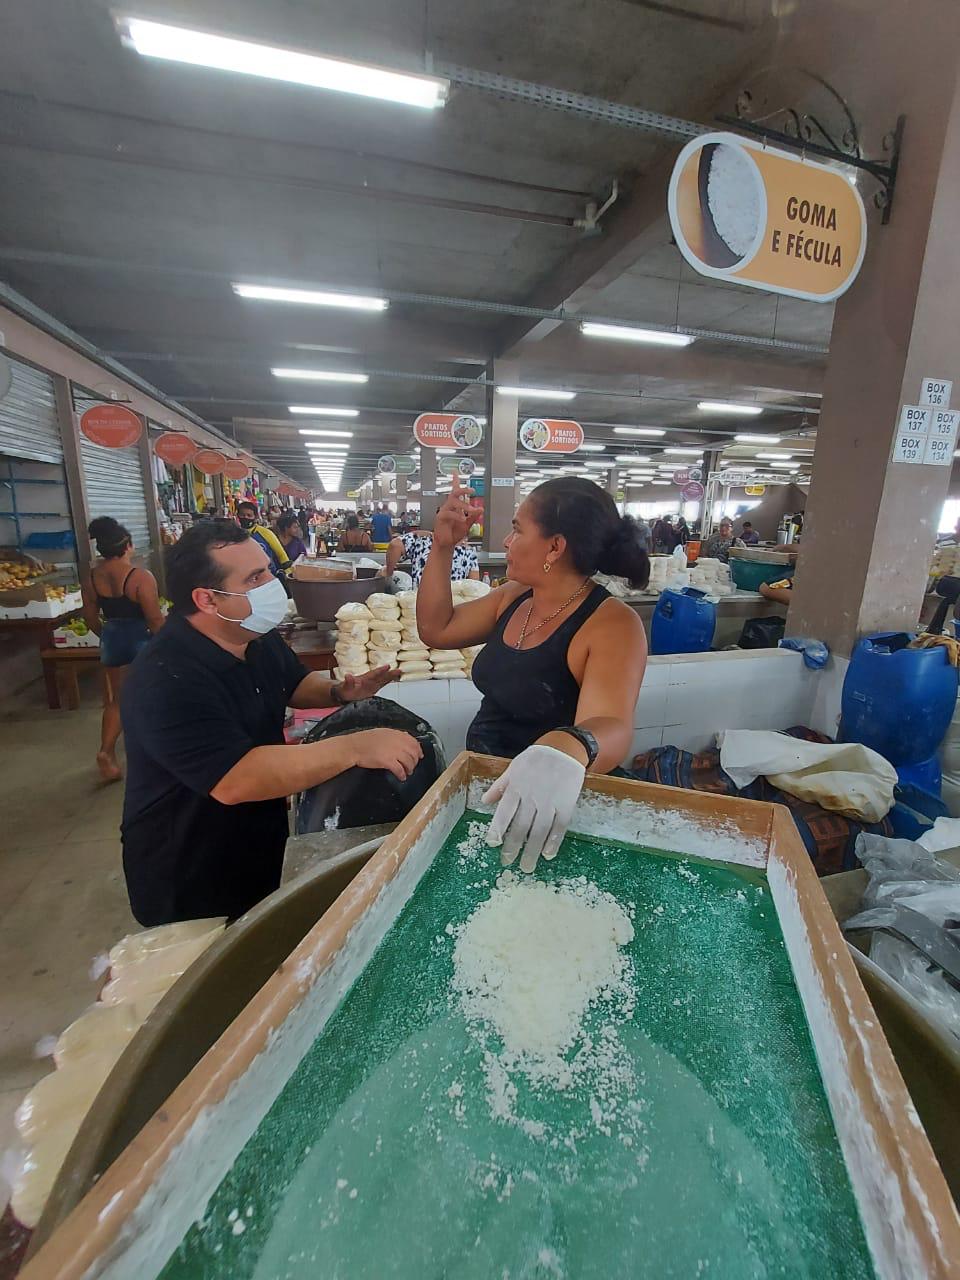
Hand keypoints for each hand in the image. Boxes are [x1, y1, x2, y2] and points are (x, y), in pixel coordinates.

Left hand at [337, 665, 399, 701]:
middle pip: (380, 676)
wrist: (343, 695)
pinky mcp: (372, 690)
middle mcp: (369, 681)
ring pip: (382, 680)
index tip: (387, 667)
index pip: (373, 674)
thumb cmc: (344, 690)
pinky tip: (393, 679)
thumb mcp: (344, 687)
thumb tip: (348, 676)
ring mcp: (371, 685)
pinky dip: (387, 681)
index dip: (380, 671)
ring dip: (390, 676)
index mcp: (363, 680)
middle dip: (389, 674)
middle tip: (398, 670)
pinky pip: (381, 685)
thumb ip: (348, 682)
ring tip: (399, 672)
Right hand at [351, 729, 422, 780]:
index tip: (419, 755)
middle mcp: (396, 742)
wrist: (354, 747)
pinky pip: (400, 770)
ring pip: (409, 762)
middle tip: (413, 765)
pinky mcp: (388, 761)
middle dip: (415, 760)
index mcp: (395, 734)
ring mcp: (393, 752)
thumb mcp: (381, 732)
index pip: (413, 741)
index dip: (418, 750)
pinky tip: (401, 777)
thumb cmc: (364, 740)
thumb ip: (394, 736)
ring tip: (407, 772)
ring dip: (410, 768)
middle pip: (413, 752)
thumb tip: (405, 737)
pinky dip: (402, 774)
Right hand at [432, 474, 474, 549]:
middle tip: (472, 490)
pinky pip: (449, 513)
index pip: (455, 491)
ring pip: (453, 502)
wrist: (447, 544)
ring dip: (464, 505)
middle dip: (463, 489)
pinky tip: (463, 519)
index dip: (455, 481)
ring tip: (471, 510)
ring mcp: (444, 511)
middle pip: (454, 493)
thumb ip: (473, 516)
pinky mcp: (440, 518)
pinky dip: (457, 516)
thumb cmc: (455, 533)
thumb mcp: (468, 524)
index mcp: (455, 506)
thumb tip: (481, 509)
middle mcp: (449, 506)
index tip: (455, 472)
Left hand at [482, 745, 585, 872]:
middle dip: (513, 847)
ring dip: (532, 851)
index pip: (504, 813)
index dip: (497, 829)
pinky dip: (553, 842)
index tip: (492, 843)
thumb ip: (500, 786)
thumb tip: (484, 801)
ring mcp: (550, 802)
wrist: (564, 749)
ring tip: (526, 867)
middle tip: (507, 862)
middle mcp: (532, 798)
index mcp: (517, 788)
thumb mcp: (514, 767)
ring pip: (539, 831)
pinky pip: (559, 827)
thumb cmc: (536, 758)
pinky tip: (547, 854)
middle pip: (521, 827)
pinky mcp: (566, 805)